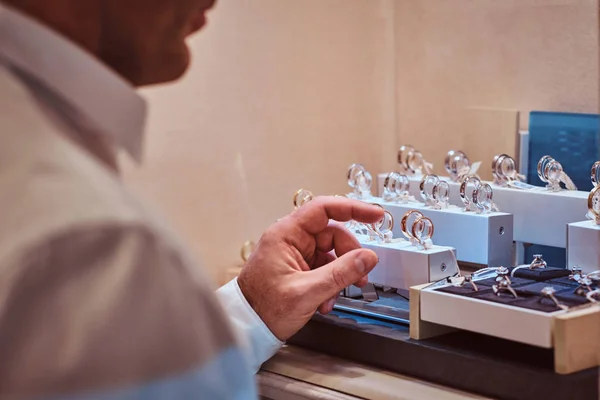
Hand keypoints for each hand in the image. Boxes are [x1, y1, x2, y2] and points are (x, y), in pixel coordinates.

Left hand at [237, 196, 382, 340]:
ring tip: (335, 298)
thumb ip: (340, 273)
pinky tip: (325, 302)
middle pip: (333, 235)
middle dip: (350, 257)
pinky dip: (330, 284)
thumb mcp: (307, 292)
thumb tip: (368, 258)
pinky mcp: (298, 268)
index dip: (353, 209)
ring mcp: (294, 254)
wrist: (246, 328)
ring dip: (340, 275)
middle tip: (360, 278)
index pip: (324, 209)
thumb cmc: (264, 308)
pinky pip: (324, 268)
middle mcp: (290, 239)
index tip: (376, 216)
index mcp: (286, 234)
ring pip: (331, 254)